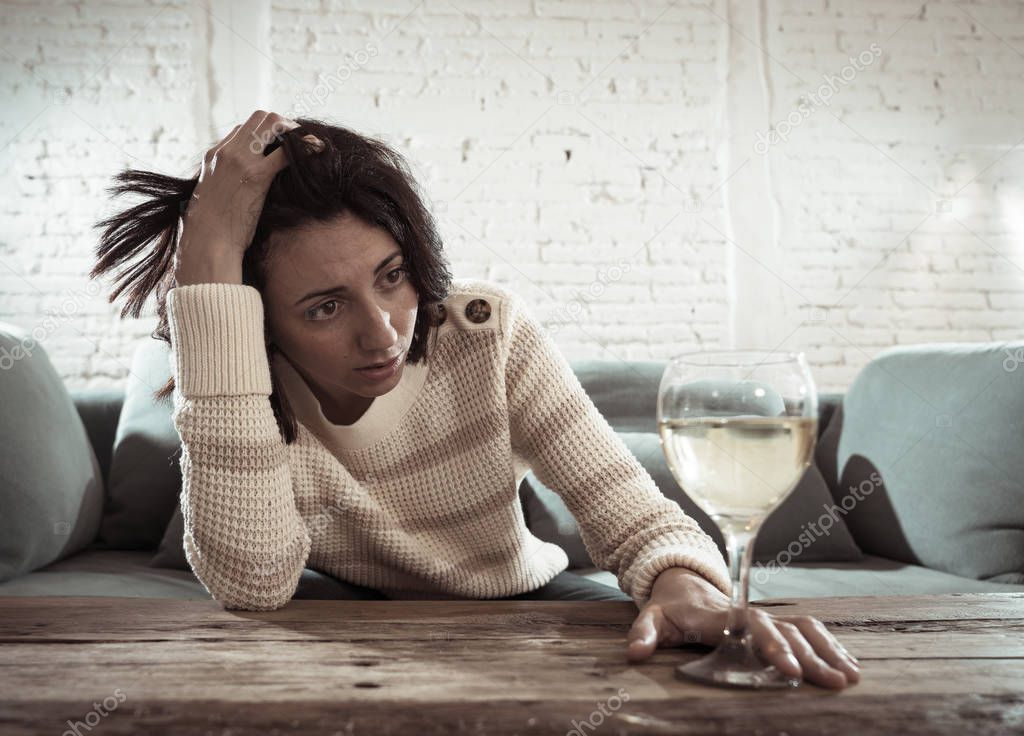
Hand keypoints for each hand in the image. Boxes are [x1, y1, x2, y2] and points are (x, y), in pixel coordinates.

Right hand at [174, 109, 321, 284]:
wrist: (208, 241)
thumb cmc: (213, 227)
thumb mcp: (215, 195)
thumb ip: (227, 182)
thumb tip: (243, 188)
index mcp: (213, 155)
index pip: (243, 128)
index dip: (265, 133)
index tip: (281, 145)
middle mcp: (226, 151)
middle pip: (259, 117)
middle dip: (283, 124)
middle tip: (300, 139)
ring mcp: (240, 160)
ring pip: (272, 123)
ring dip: (294, 130)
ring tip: (310, 143)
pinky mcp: (256, 175)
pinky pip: (285, 151)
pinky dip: (305, 146)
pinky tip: (318, 150)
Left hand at [625, 567, 861, 689]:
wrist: (683, 582)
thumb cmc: (669, 606)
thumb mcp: (652, 616)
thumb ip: (644, 633)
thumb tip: (635, 653)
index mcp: (722, 617)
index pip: (752, 629)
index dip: (772, 647)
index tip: (789, 670)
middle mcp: (749, 616)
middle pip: (786, 631)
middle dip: (810, 657)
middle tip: (833, 682)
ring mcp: (765, 618)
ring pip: (803, 629)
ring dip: (827, 651)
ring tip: (850, 676)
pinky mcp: (775, 624)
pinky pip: (808, 629)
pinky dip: (830, 644)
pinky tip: (848, 664)